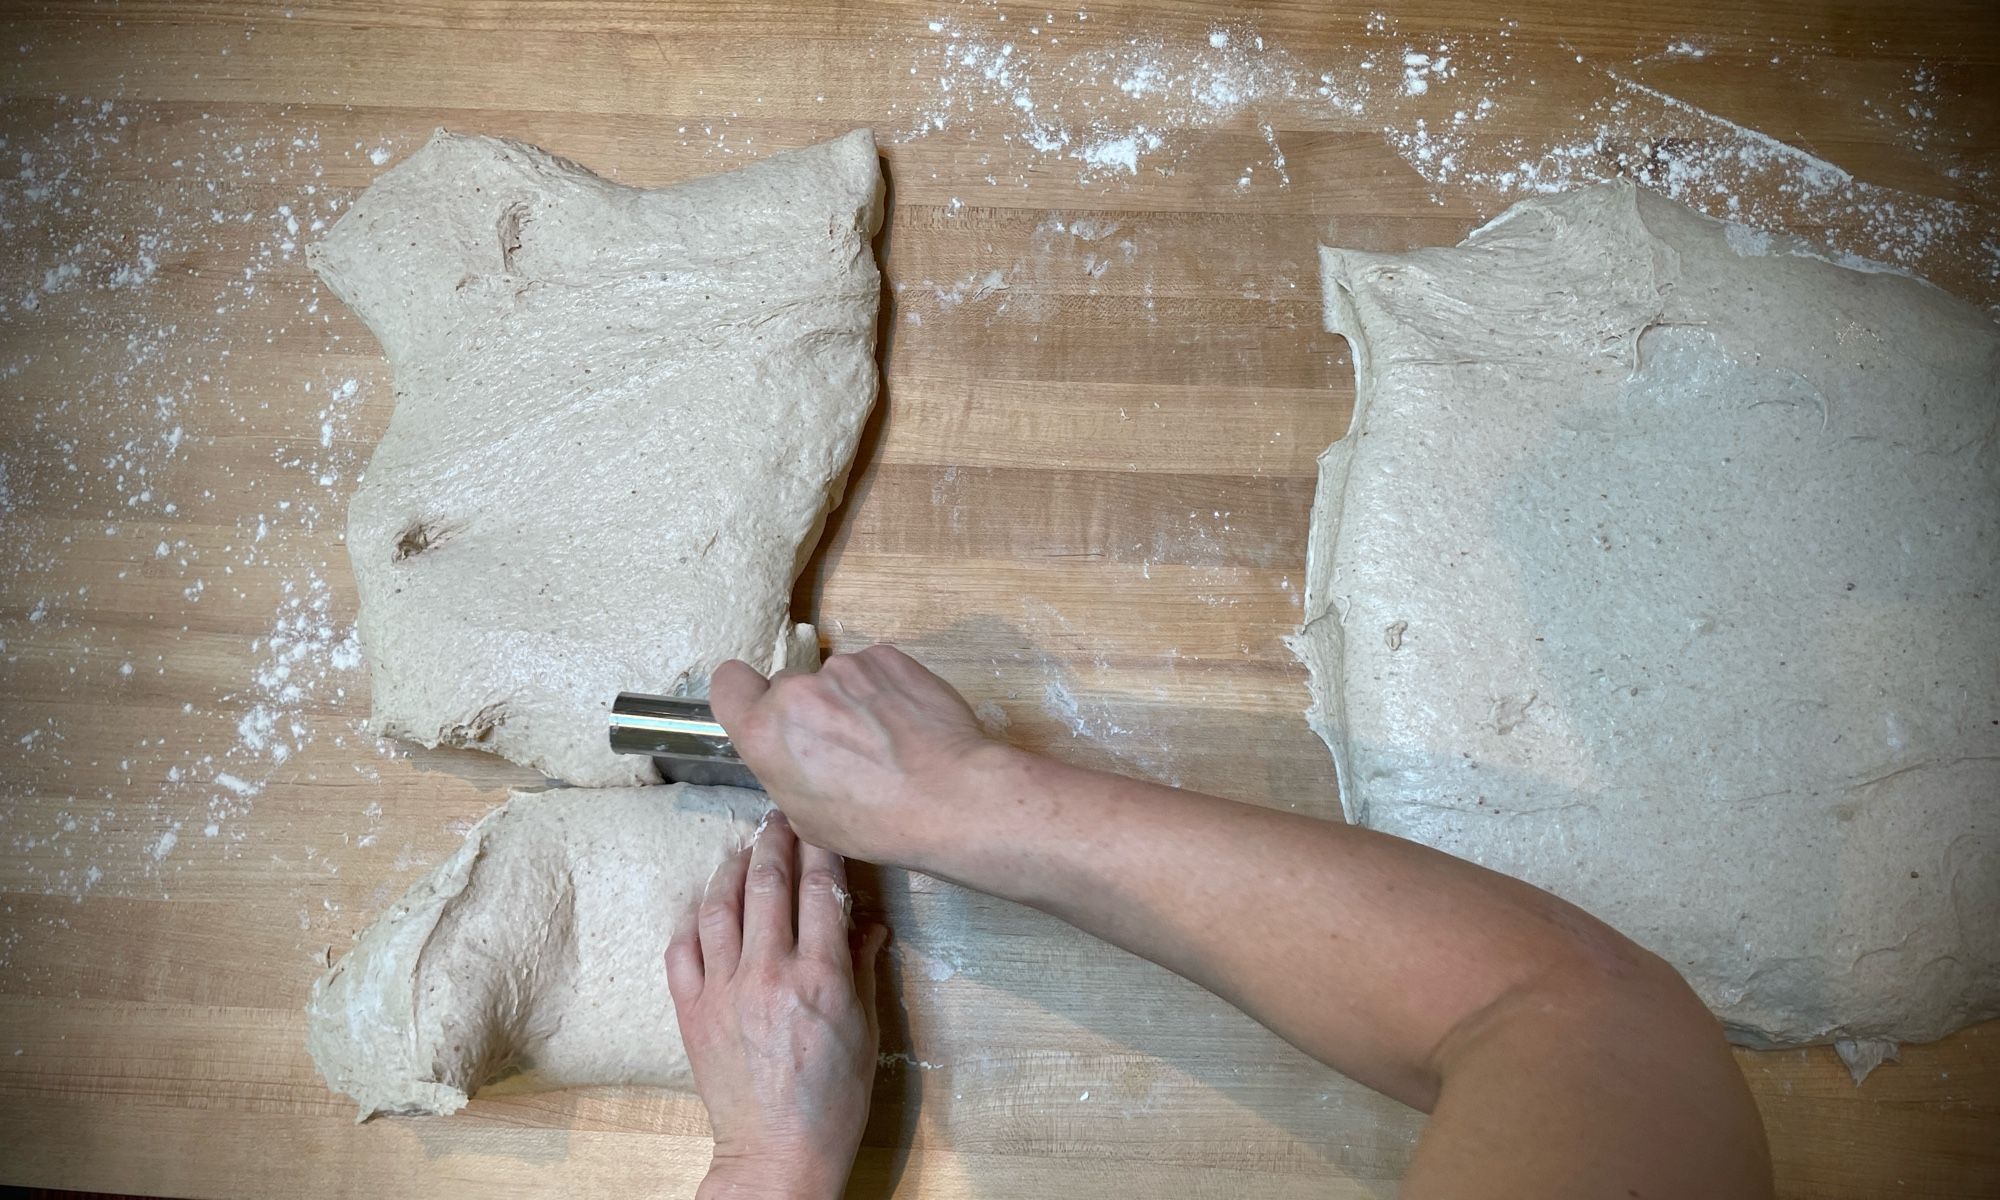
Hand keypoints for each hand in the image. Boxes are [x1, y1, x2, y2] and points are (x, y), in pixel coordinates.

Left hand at [667, 812, 889, 1199]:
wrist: (777, 1153)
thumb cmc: (832, 1100)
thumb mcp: (867, 1030)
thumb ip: (863, 966)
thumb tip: (869, 920)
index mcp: (820, 977)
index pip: (822, 889)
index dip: (823, 845)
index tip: (823, 820)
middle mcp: (768, 973)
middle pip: (768, 882)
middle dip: (775, 839)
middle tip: (779, 816)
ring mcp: (723, 989)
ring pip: (719, 905)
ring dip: (732, 866)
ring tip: (743, 846)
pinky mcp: (691, 1010)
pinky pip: (682, 947)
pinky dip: (692, 917)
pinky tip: (704, 902)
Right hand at [709, 645, 998, 864]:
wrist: (951, 796)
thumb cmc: (877, 822)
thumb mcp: (805, 818)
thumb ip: (784, 770)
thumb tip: (794, 754)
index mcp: (764, 732)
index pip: (727, 683)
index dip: (744, 696)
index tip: (763, 710)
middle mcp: (797, 691)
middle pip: (788, 687)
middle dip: (808, 709)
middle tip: (842, 745)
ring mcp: (845, 668)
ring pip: (836, 680)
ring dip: (850, 701)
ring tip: (886, 741)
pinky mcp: (887, 657)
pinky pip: (874, 670)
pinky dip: (885, 691)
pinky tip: (907, 725)